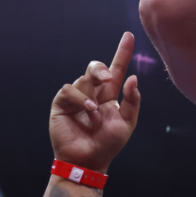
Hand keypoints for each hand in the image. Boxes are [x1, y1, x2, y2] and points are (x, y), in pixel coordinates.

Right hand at [50, 32, 140, 172]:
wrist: (88, 161)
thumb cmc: (108, 144)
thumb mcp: (127, 123)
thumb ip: (132, 100)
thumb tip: (133, 78)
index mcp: (110, 95)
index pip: (116, 69)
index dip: (122, 52)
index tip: (129, 36)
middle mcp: (93, 93)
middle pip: (96, 68)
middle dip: (100, 68)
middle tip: (108, 78)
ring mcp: (77, 97)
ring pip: (83, 79)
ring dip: (91, 94)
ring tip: (95, 114)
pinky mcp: (62, 104)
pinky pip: (69, 90)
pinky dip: (80, 98)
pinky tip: (87, 110)